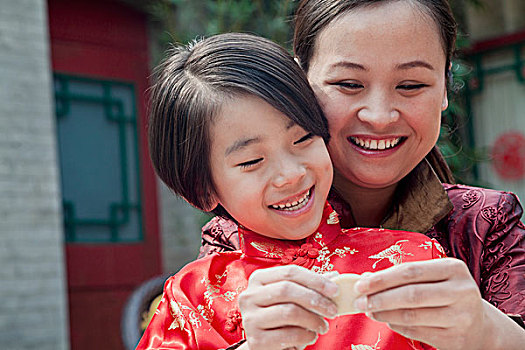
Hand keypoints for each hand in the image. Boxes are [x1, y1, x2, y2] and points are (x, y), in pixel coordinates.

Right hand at [238, 265, 338, 349]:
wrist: (264, 346)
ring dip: (313, 319)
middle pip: (287, 289)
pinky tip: (311, 336)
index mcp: (258, 279)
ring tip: (323, 326)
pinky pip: (289, 334)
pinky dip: (306, 335)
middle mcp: (249, 296)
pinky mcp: (256, 340)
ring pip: (289, 312)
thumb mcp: (293, 299)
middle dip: (315, 300)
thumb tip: (334, 275)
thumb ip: (309, 287)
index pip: (290, 272)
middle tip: (333, 310)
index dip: (315, 280)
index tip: (335, 290)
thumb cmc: (280, 318)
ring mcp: (250, 318)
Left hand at [353, 258, 524, 349]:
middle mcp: (461, 291)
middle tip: (359, 301)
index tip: (360, 284)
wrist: (479, 326)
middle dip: (379, 298)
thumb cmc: (446, 295)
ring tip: (369, 311)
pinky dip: (396, 326)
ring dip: (384, 314)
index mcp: (454, 268)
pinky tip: (386, 320)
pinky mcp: (455, 338)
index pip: (410, 271)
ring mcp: (461, 316)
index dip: (382, 278)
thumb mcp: (432, 278)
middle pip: (411, 294)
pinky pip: (416, 331)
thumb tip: (365, 278)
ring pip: (412, 315)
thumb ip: (403, 277)